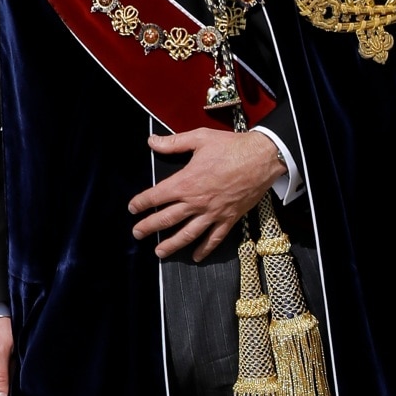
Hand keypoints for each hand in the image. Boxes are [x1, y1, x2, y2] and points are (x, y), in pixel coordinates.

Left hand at [129, 127, 285, 261]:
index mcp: (186, 182)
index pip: (156, 196)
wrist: (262, 158)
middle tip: (137, 233)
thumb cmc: (232, 147)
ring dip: (171, 244)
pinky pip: (214, 238)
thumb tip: (152, 141)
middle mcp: (196, 201)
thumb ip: (173, 142)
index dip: (141, 203)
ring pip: (187, 234)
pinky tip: (196, 257)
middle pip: (167, 219)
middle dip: (149, 227)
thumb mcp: (200, 138)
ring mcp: (213, 213)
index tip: (133, 207)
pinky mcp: (229, 218)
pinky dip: (205, 249)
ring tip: (159, 252)